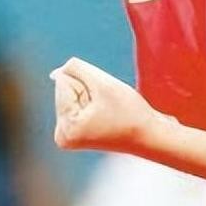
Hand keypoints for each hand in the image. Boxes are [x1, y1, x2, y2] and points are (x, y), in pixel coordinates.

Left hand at [49, 57, 166, 152]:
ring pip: (72, 94)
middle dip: (89, 89)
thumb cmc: (130, 111)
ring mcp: (68, 136)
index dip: (88, 82)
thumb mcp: (104, 83)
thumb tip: (55, 74)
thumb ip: (76, 69)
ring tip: (109, 110)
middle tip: (109, 106)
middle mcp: (61, 135)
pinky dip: (93, 101)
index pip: (63, 81)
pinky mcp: (76, 133)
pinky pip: (77, 102)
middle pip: (65, 88)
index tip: (106, 101)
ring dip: (92, 94)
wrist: (150, 135)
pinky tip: (106, 114)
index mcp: (65, 127)